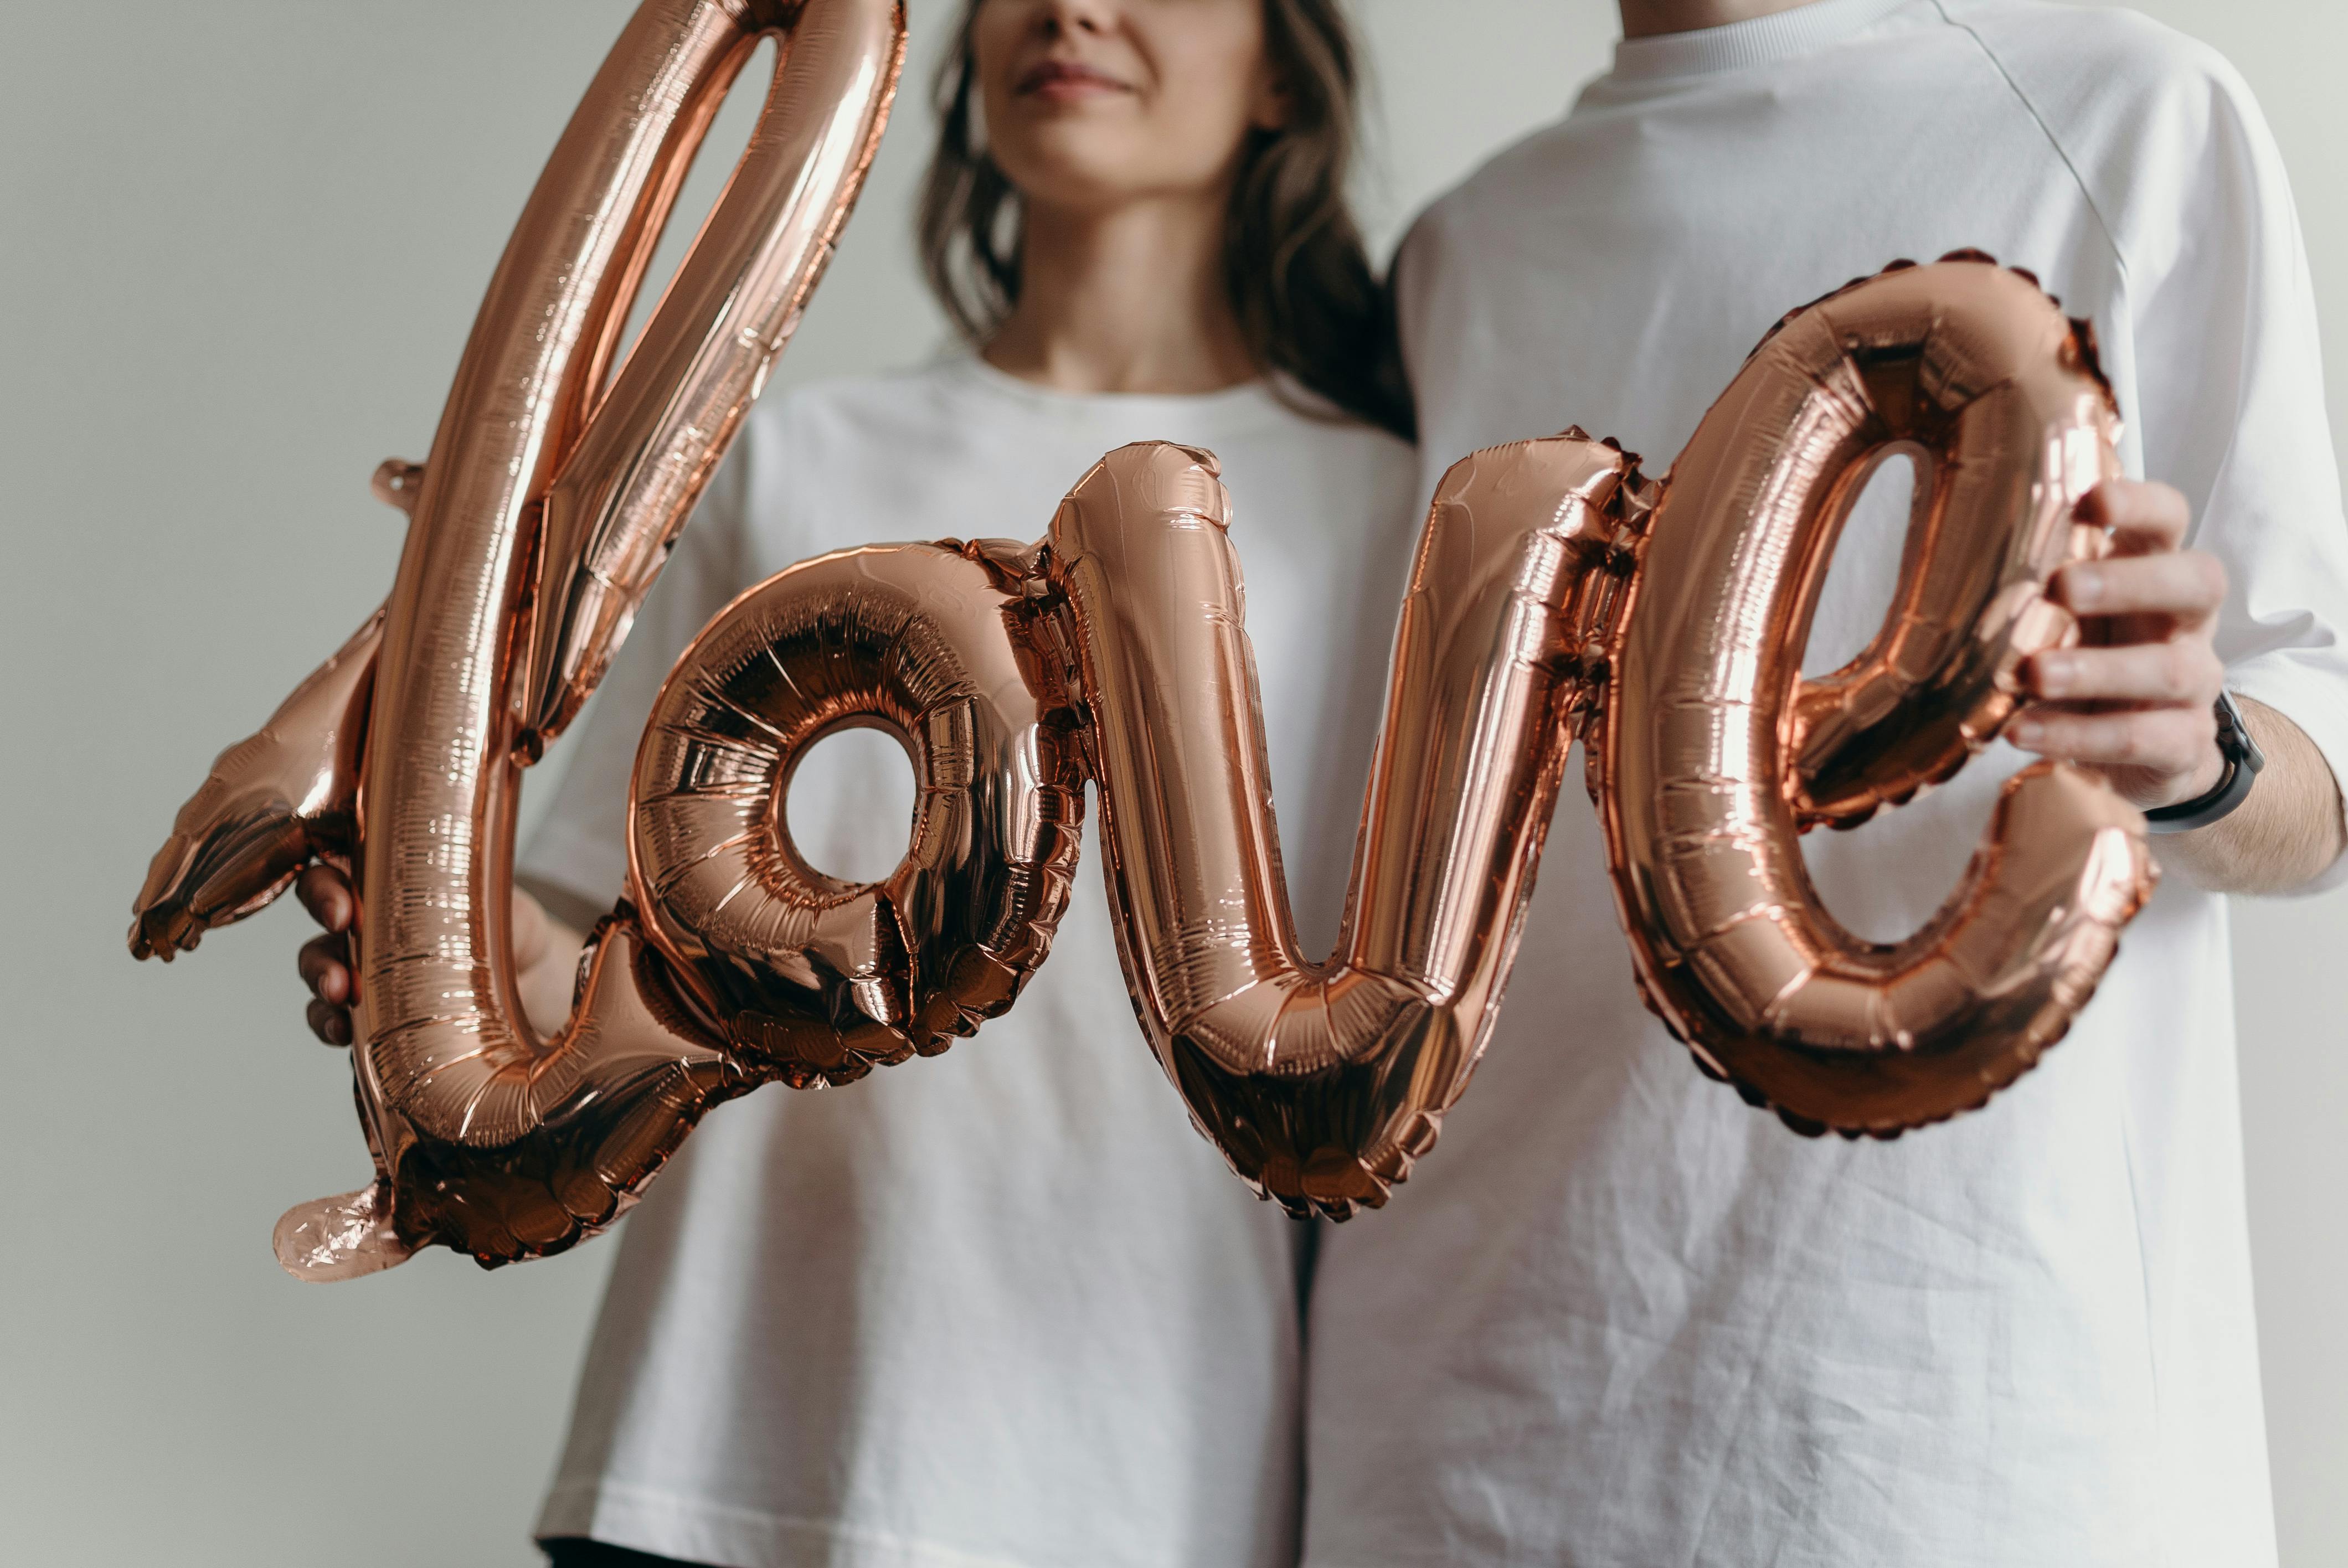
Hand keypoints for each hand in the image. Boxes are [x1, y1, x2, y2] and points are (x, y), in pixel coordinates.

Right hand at [297, 866, 572, 1043]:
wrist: (534, 988)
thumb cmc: (513, 933)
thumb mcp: (512, 910)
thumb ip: (495, 906)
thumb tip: (488, 910)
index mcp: (391, 878)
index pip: (338, 869)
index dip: (325, 888)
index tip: (343, 912)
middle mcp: (369, 917)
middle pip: (319, 917)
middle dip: (320, 928)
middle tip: (339, 956)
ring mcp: (364, 964)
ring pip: (319, 966)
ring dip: (320, 979)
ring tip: (339, 994)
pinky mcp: (369, 1009)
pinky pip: (331, 1015)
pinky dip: (328, 1022)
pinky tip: (342, 1032)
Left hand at [2012, 479, 2228, 808]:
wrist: (2134, 748)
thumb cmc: (2085, 656)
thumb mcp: (2063, 615)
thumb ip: (2032, 586)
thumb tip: (1947, 558)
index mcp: (2157, 570)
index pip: (2170, 519)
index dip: (2140, 504)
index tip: (2091, 502)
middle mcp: (2188, 620)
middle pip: (2196, 582)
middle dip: (2129, 582)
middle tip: (2062, 587)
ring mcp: (2196, 682)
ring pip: (2169, 669)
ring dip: (2095, 670)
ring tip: (2032, 674)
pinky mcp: (2185, 742)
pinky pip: (2141, 738)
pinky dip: (2079, 736)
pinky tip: (2024, 730)